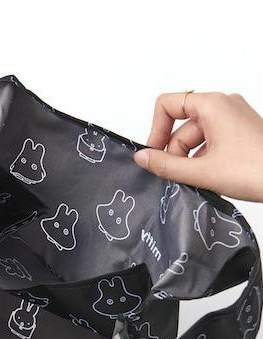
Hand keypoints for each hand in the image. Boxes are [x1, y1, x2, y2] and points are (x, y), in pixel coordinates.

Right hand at [133, 91, 262, 201]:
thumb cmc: (256, 170)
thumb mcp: (201, 171)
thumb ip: (165, 165)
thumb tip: (141, 158)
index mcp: (212, 105)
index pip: (167, 104)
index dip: (155, 130)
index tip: (154, 154)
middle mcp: (223, 105)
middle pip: (180, 125)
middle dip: (174, 151)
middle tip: (178, 175)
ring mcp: (233, 118)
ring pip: (195, 136)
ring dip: (189, 158)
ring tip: (199, 179)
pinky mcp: (240, 132)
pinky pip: (210, 141)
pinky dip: (203, 158)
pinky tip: (210, 177)